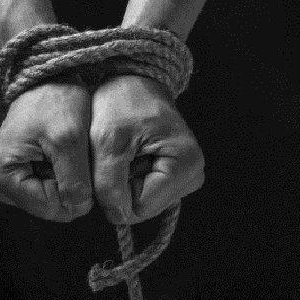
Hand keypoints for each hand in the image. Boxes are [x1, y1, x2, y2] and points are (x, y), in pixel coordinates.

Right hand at [0, 75, 93, 221]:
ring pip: (56, 201)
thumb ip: (75, 181)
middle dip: (72, 184)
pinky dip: (66, 175)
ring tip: (68, 150)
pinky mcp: (21, 177)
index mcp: (0, 176)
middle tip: (74, 152)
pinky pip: (53, 191)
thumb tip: (78, 209)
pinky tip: (65, 153)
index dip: (76, 191)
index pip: (51, 208)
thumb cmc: (55, 102)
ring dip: (71, 179)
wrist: (50, 81)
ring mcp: (9, 183)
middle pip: (52, 207)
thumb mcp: (69, 139)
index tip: (79, 158)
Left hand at [90, 75, 204, 224]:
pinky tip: (125, 155)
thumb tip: (117, 217)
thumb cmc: (121, 103)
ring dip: (119, 179)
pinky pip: (139, 192)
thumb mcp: (107, 140)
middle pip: (139, 208)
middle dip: (117, 184)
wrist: (131, 83)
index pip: (138, 208)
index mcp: (186, 166)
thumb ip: (109, 184)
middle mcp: (192, 177)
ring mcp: (183, 179)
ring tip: (120, 150)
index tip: (111, 156)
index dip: (113, 189)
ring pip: (137, 202)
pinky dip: (124, 176)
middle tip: (114, 152)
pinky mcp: (172, 177)